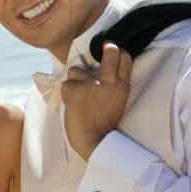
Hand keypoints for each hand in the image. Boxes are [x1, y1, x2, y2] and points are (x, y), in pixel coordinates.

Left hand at [62, 42, 131, 160]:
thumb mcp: (118, 102)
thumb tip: (102, 71)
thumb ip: (113, 85)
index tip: (112, 52)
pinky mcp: (75, 89)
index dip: (117, 52)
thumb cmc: (104, 125)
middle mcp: (109, 81)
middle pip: (110, 51)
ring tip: (80, 94)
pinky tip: (72, 103)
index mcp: (122, 86)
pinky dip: (66, 93)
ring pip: (77, 69)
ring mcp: (91, 83)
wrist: (95, 142)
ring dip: (76, 80)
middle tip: (104, 52)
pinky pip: (66, 84)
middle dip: (106, 49)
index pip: (125, 57)